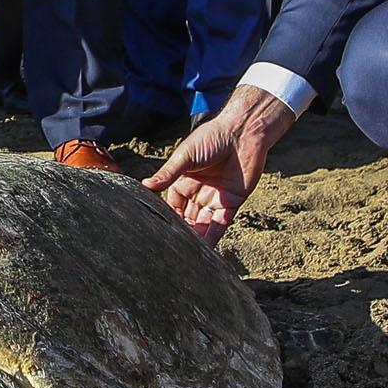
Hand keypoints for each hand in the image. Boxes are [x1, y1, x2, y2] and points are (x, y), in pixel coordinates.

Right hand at [144, 85, 298, 242]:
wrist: (243, 133)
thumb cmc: (211, 138)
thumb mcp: (185, 156)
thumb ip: (168, 174)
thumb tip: (145, 186)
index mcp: (184, 181)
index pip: (172, 205)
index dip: (168, 217)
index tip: (159, 233)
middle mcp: (198, 192)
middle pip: (187, 217)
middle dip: (182, 232)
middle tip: (172, 249)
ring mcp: (215, 198)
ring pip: (203, 224)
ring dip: (197, 238)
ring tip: (187, 255)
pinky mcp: (232, 202)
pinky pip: (221, 223)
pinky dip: (214, 236)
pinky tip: (206, 249)